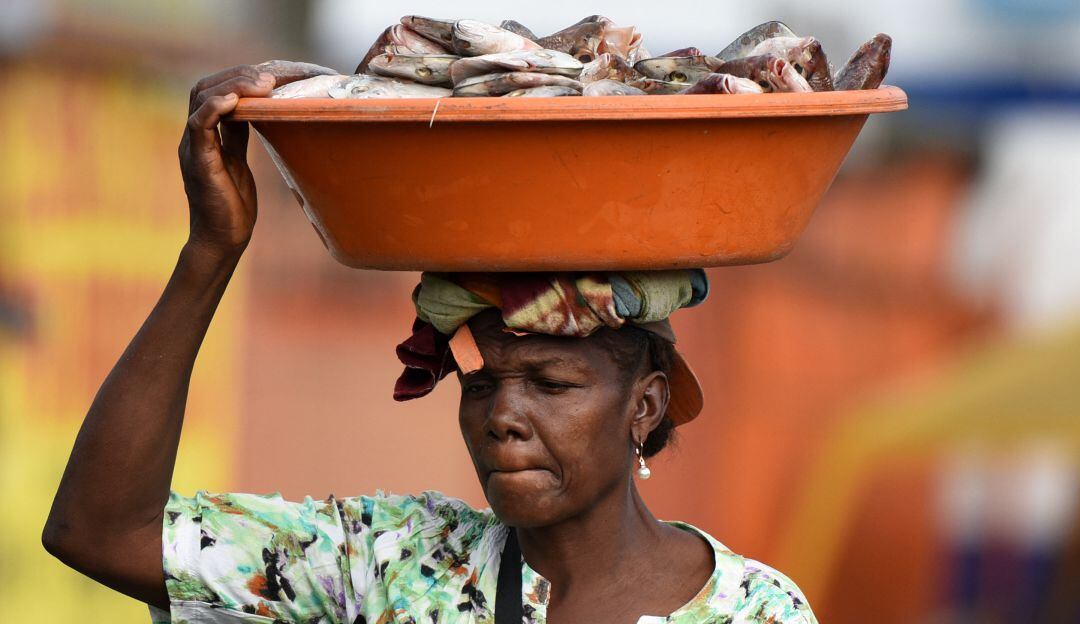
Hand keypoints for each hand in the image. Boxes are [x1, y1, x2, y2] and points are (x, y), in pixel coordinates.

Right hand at [179, 66, 275, 257]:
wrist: (223, 239)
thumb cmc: (231, 204)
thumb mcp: (237, 160)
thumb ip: (237, 135)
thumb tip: (252, 109)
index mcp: (203, 134)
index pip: (212, 90)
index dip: (237, 77)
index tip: (269, 76)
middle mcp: (193, 136)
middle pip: (205, 87)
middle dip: (237, 76)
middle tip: (270, 78)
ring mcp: (192, 147)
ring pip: (201, 98)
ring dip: (233, 85)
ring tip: (262, 83)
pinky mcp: (197, 162)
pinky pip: (198, 125)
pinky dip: (214, 107)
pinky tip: (235, 99)